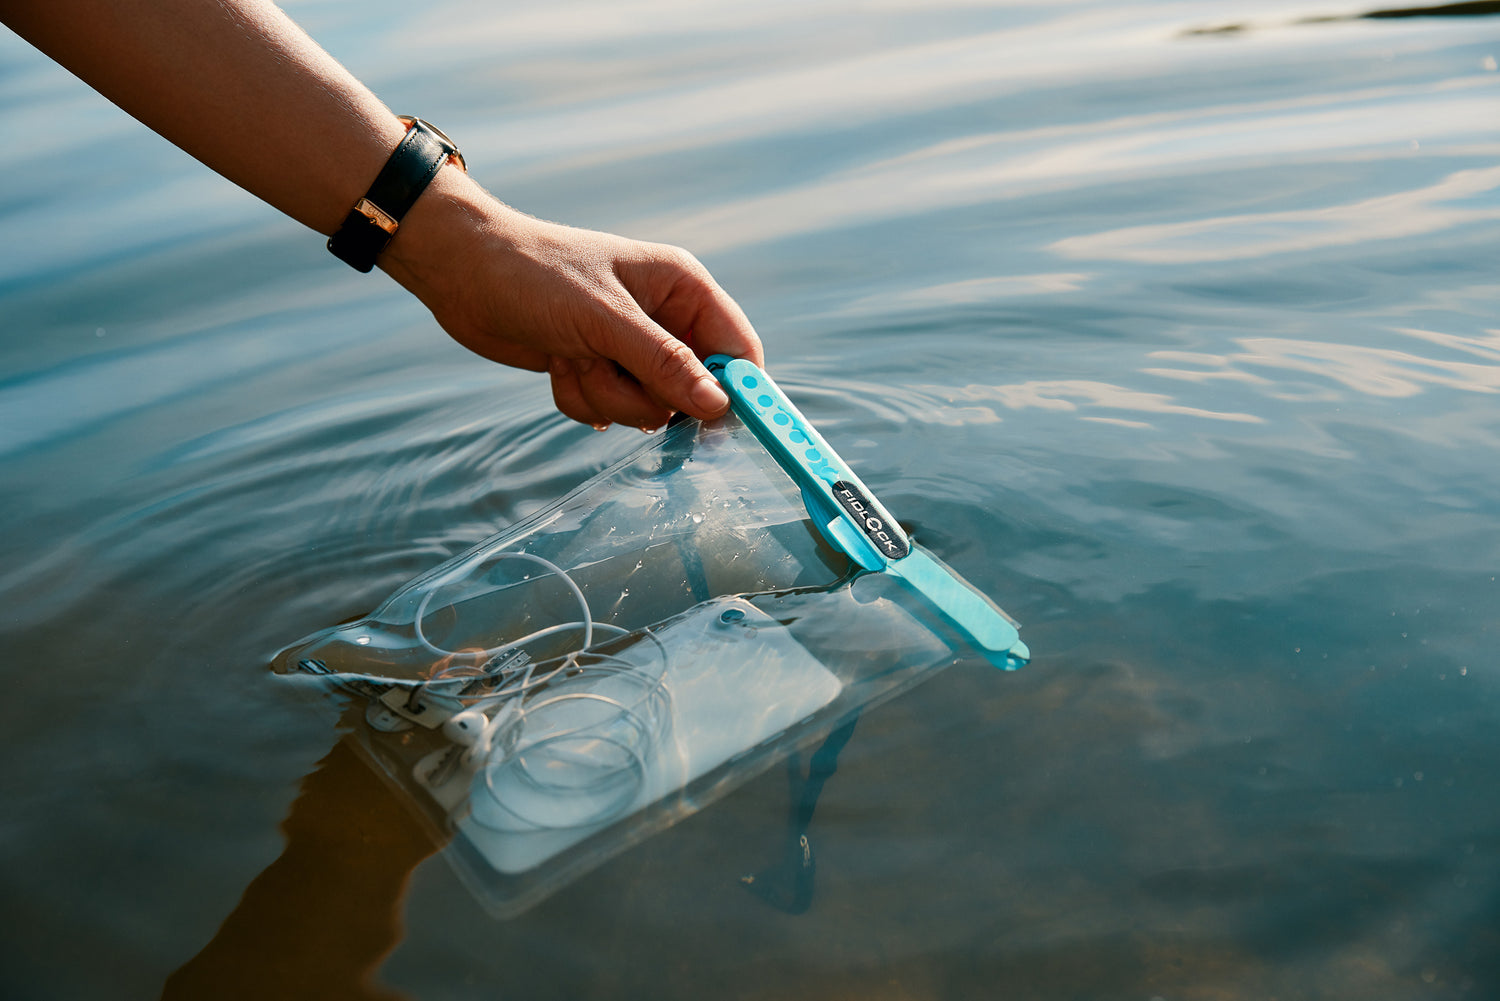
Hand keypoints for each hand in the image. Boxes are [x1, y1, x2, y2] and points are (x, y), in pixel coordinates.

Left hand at [382, 168, 762, 430]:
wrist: (461, 273)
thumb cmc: (534, 274)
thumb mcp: (603, 319)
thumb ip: (664, 363)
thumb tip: (718, 404)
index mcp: (682, 288)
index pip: (737, 349)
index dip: (735, 390)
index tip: (720, 428)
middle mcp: (664, 318)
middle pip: (691, 391)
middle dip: (645, 392)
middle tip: (609, 367)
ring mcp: (629, 348)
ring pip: (647, 409)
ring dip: (605, 395)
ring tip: (573, 355)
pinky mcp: (598, 369)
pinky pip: (608, 411)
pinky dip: (580, 397)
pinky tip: (557, 362)